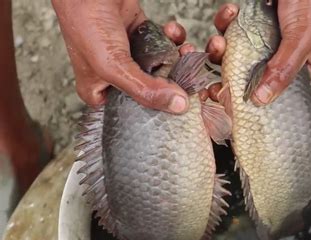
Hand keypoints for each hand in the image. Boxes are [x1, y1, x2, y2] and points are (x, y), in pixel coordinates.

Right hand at [52, 0, 188, 113]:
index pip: (134, 112)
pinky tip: (171, 30)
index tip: (181, 107)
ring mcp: (130, 55)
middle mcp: (115, 76)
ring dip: (178, 58)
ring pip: (162, 65)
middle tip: (190, 77)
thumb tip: (179, 106)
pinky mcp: (141, 34)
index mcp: (99, 92)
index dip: (158, 111)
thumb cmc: (86, 23)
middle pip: (152, 89)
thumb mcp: (113, 66)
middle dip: (174, 82)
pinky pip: (163, 43)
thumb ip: (145, 89)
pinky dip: (172, 37)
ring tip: (186, 50)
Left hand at [206, 1, 310, 105]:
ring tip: (220, 41)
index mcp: (300, 65)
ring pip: (236, 53)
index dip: (257, 101)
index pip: (278, 92)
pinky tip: (230, 12)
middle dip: (231, 78)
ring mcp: (262, 37)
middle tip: (216, 84)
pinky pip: (230, 27)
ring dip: (222, 49)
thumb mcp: (302, 38)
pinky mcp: (248, 20)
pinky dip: (225, 21)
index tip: (234, 105)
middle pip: (251, 76)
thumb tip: (262, 100)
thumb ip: (284, 69)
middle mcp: (279, 54)